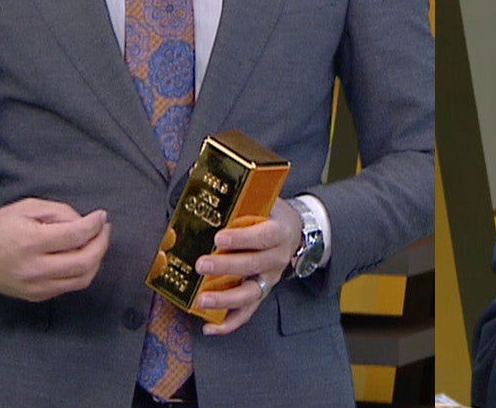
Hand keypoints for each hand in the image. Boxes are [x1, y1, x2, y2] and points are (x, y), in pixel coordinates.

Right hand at [0, 197, 109, 300]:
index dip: (95, 224)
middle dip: (102, 243)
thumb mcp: (27, 208)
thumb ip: (60, 212)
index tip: (101, 216)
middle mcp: (34, 268)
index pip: (76, 235)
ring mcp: (35, 286)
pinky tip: (79, 256)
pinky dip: (82, 271)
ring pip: (82, 278)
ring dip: (96, 260)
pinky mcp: (36, 296)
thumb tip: (87, 222)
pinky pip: (70, 286)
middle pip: (85, 261)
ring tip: (94, 242)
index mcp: (30, 242)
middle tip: (103, 229)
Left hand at [193, 197, 300, 334]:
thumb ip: (236, 192)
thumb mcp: (264, 199)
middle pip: (253, 265)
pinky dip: (228, 323)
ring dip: (226, 298)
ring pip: (251, 294)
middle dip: (226, 267)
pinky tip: (208, 327)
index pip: (263, 236)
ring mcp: (270, 278)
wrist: (298, 233)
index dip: (242, 238)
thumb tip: (197, 169)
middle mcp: (277, 258)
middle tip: (201, 264)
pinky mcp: (262, 294)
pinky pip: (247, 314)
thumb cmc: (271, 214)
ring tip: (202, 299)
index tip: (220, 238)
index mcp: (279, 232)